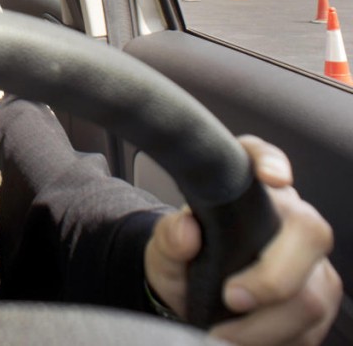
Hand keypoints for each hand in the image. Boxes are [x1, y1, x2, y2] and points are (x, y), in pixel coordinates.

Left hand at [144, 135, 341, 344]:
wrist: (191, 294)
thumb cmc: (185, 259)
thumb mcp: (164, 249)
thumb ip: (169, 237)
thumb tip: (186, 230)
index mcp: (249, 193)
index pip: (261, 156)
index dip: (270, 159)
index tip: (271, 176)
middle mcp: (289, 220)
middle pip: (309, 233)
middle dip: (273, 276)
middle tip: (232, 298)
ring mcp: (312, 262)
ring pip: (313, 294)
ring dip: (266, 324)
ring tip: (225, 333)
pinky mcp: (318, 300)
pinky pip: (312, 328)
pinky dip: (273, 341)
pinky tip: (244, 339)